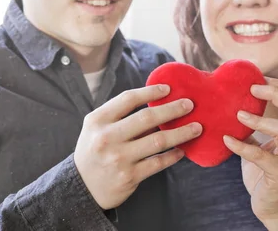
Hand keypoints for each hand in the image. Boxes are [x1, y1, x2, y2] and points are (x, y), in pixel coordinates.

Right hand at [74, 84, 201, 209]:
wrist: (81, 187)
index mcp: (98, 120)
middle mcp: (107, 138)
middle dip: (172, 109)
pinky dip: (173, 156)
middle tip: (190, 105)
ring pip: (158, 141)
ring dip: (181, 133)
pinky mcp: (129, 176)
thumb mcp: (96, 128)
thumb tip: (156, 101)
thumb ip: (119, 115)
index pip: (128, 99)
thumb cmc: (94, 150)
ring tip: (196, 127)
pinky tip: (182, 150)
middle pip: (147, 118)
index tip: (168, 89)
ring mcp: (119, 158)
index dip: (150, 92)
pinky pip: (158, 163)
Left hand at [223, 78, 277, 223]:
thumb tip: (232, 106)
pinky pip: (261, 156)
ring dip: (259, 120)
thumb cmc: (266, 172)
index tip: (258, 77)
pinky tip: (226, 140)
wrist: (277, 206)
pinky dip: (241, 146)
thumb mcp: (260, 145)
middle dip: (276, 94)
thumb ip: (253, 128)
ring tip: (239, 114)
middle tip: (253, 88)